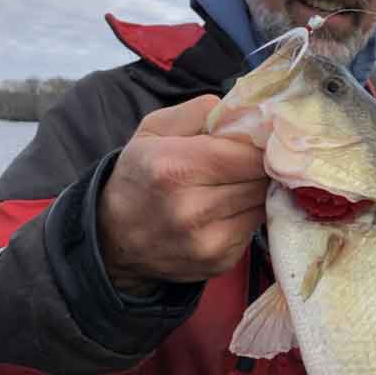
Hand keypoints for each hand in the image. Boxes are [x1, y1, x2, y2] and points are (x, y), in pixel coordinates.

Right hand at [98, 94, 267, 295]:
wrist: (113, 238)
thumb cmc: (139, 174)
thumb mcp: (155, 129)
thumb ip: (203, 111)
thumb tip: (250, 112)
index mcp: (174, 168)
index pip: (249, 153)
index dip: (259, 144)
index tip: (258, 139)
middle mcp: (191, 209)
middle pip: (261, 179)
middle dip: (259, 166)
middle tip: (246, 160)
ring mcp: (207, 242)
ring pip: (262, 203)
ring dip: (255, 190)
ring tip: (232, 184)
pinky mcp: (220, 262)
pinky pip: (253, 227)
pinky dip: (247, 214)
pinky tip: (225, 209)